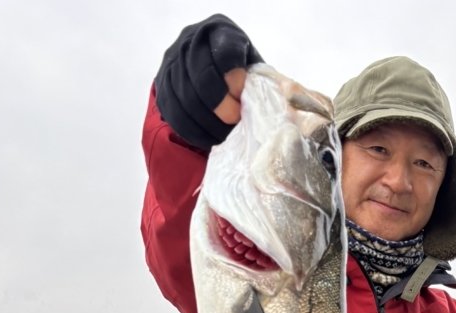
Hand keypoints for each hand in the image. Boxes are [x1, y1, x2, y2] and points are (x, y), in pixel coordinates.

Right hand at [154, 14, 262, 148]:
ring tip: (225, 131)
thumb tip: (293, 102)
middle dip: (221, 106)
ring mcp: (172, 63)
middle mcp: (191, 41)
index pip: (224, 53)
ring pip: (187, 99)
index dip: (235, 80)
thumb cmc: (242, 77)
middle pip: (202, 78)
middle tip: (235, 118)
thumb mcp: (255, 70)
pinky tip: (210, 137)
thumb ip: (266, 82)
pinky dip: (195, 132)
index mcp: (219, 32)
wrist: (208, 75)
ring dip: (209, 122)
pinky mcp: (162, 87)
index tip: (243, 95)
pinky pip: (176, 115)